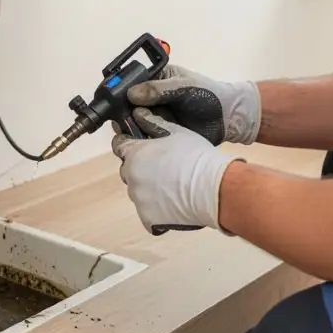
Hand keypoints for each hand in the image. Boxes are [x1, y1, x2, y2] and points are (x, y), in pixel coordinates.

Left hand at [111, 108, 245, 234]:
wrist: (213, 188)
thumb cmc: (197, 156)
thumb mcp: (177, 132)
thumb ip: (153, 122)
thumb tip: (138, 114)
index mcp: (135, 153)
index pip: (119, 145)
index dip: (127, 143)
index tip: (137, 144)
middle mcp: (131, 176)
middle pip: (128, 169)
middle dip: (140, 167)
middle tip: (162, 167)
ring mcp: (139, 199)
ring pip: (138, 191)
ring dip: (148, 188)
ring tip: (172, 186)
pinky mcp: (148, 218)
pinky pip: (147, 213)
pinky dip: (156, 210)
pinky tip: (173, 204)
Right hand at [127, 65, 261, 144]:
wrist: (228, 118)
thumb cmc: (209, 95)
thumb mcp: (183, 87)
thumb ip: (158, 89)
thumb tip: (131, 94)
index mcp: (156, 79)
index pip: (132, 84)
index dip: (122, 92)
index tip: (114, 100)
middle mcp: (152, 98)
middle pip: (129, 105)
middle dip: (125, 112)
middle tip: (121, 119)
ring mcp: (156, 116)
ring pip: (135, 122)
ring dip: (132, 127)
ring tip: (132, 131)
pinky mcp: (161, 133)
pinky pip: (146, 136)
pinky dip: (142, 139)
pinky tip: (140, 141)